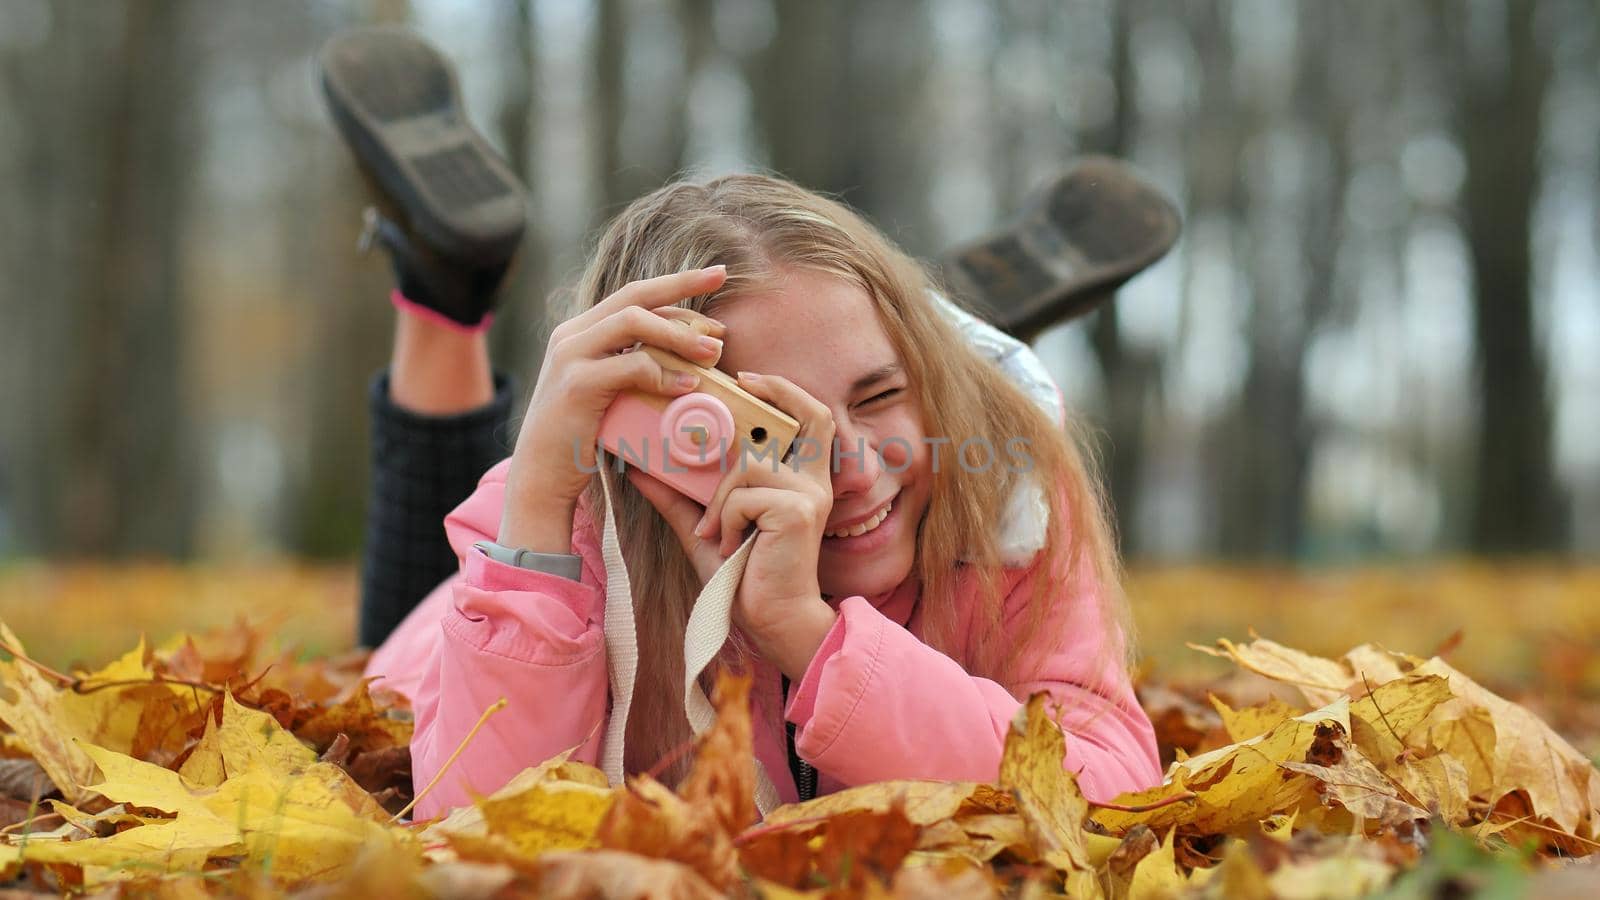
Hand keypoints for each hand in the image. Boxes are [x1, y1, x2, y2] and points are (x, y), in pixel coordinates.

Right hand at [498, 266, 728, 550]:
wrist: (542, 478)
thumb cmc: (582, 440)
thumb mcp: (610, 393)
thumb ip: (635, 368)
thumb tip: (690, 358)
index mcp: (579, 332)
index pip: (633, 295)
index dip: (675, 286)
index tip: (713, 278)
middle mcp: (571, 336)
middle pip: (635, 295)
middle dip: (682, 284)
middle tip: (721, 278)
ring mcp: (570, 357)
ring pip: (634, 322)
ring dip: (679, 334)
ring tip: (714, 351)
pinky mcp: (577, 385)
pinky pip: (630, 366)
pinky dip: (664, 374)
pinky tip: (688, 387)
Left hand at [634, 371, 839, 679]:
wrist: (771, 622)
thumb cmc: (743, 578)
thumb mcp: (705, 527)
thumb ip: (679, 496)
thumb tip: (638, 468)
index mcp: (800, 479)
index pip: (812, 417)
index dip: (786, 390)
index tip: (747, 379)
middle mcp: (814, 481)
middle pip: (804, 417)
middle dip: (764, 404)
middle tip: (725, 401)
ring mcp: (810, 495)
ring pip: (749, 464)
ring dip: (720, 497)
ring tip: (714, 532)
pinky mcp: (798, 512)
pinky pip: (744, 494)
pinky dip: (724, 518)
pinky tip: (728, 546)